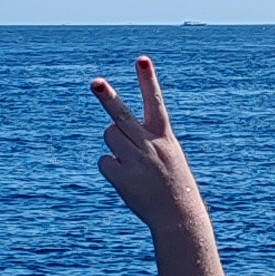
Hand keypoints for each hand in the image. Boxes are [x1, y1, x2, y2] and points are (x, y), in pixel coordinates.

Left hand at [92, 54, 198, 230]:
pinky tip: (128, 180)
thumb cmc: (172, 182)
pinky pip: (105, 162)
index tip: (142, 59)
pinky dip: (112, 169)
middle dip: (107, 97)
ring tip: (133, 162)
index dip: (148, 79)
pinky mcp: (122, 177)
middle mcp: (149, 144)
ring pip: (109, 136)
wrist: (178, 216)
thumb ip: (142, 138)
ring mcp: (135, 160)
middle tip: (95, 82)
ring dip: (116, 145)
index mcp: (164, 136)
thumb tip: (110, 132)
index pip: (155, 102)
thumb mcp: (167, 154)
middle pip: (122, 116)